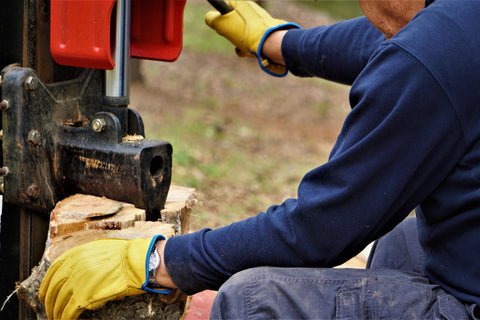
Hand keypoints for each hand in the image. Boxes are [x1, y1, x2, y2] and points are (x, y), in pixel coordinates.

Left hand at [39, 237, 169, 319]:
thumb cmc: (126, 256)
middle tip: (50, 310)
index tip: (44, 293)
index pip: (53, 271)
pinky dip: (65, 318)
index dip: (46, 284)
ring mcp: (77, 282)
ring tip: (57, 318)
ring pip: (59, 302)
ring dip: (56, 312)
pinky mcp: (84, 297)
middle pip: (53, 288)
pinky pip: (68, 311)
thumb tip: (80, 271)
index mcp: (76, 254)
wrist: (137, 262)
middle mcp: (73, 267)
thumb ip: (86, 259)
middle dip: (50, 301)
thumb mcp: (101, 249)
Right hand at [205, 0, 298, 75]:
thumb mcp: (222, 24)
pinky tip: (249, 51)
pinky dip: (246, 48)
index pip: (224, 5)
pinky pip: (249, 42)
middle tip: (231, 37)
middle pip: (231, 22)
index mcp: (242, 3)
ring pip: (240, 34)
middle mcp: (251, 11)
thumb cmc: (246, 32)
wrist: (271, 44)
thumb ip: (211, 19)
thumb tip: (209, 18)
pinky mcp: (263, 35)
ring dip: (238, 43)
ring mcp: (258, 23)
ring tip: (243, 46)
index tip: (220, 26)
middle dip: (229, 33)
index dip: (219, 16)